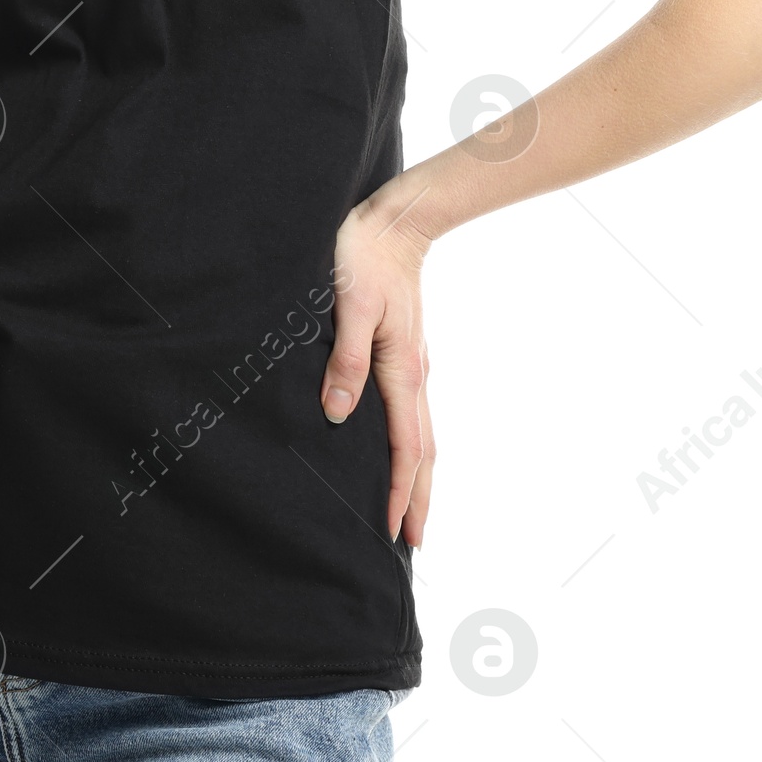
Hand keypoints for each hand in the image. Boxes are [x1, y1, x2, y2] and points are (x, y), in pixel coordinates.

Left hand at [321, 187, 435, 548]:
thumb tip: (338, 414)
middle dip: (418, 497)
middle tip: (412, 542)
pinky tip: (399, 446)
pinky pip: (413, 410)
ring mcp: (414, 362)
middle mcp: (414, 372)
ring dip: (417, 473)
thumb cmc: (366, 256)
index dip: (399, 491)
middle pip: (423, 450)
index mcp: (402, 369)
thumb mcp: (350, 305)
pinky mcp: (406, 350)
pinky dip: (412, 443)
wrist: (397, 218)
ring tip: (409, 508)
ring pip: (422, 432)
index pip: (406, 447)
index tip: (392, 532)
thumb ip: (346, 360)